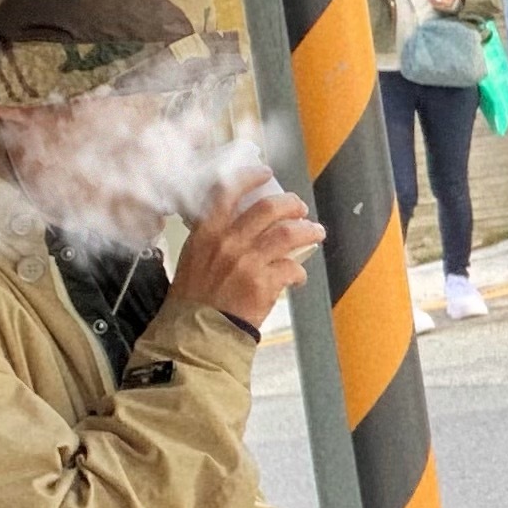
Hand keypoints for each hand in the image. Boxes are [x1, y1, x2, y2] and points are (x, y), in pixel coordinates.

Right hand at [171, 172, 322, 330]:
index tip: (265, 173)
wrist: (196, 333)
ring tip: (316, 232)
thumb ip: (213, 240)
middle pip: (268, 208)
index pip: (227, 192)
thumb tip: (237, 228)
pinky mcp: (264, 283)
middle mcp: (227, 242)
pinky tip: (299, 278)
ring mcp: (247, 262)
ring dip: (308, 230)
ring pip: (288, 234)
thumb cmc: (191, 300)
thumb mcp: (193, 260)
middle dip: (290, 204)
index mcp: (206, 233)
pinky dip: (299, 272)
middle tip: (300, 207)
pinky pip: (292, 268)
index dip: (249, 178)